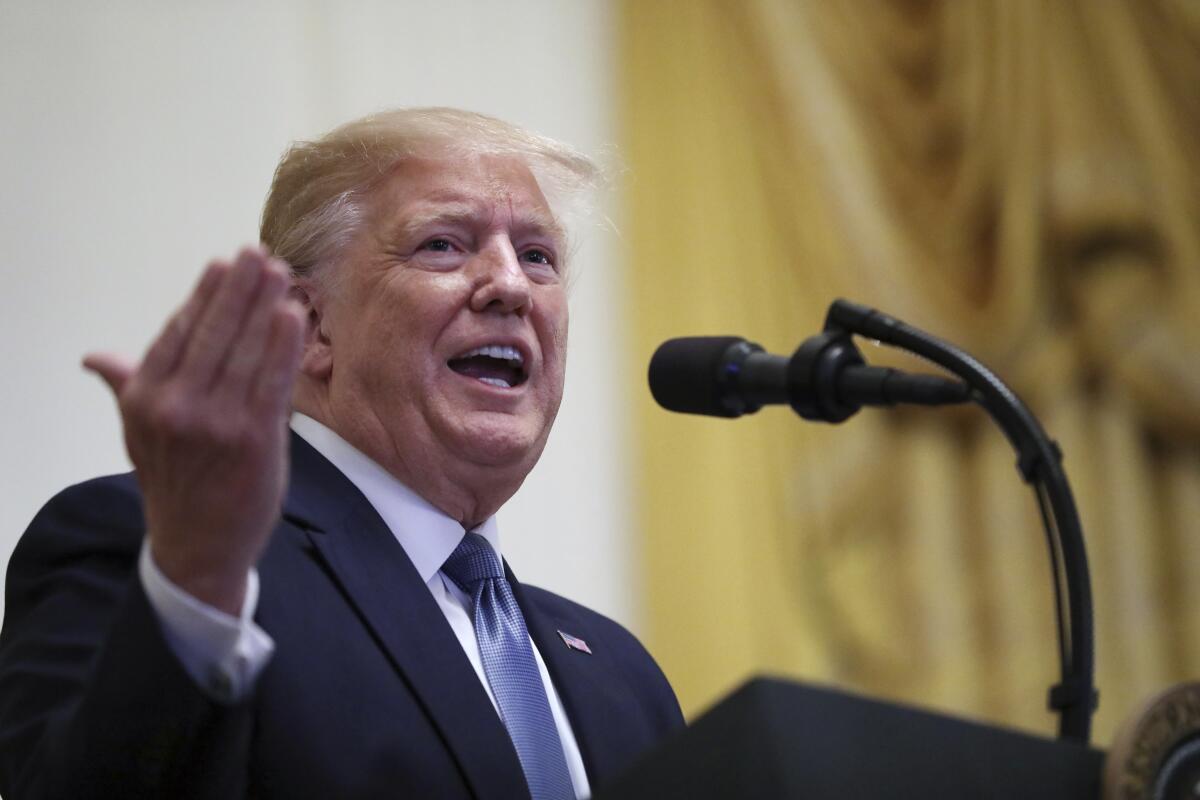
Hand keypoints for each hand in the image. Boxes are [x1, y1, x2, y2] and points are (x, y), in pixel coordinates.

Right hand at [84, 247, 305, 614]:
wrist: (198, 545)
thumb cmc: (176, 481)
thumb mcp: (140, 432)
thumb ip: (128, 385)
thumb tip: (94, 357)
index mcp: (145, 397)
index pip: (178, 332)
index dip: (205, 295)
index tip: (224, 264)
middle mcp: (175, 406)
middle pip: (213, 333)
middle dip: (238, 289)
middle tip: (258, 254)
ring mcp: (215, 422)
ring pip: (245, 351)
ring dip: (264, 307)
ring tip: (279, 274)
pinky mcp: (253, 439)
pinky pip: (271, 382)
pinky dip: (282, 346)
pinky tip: (292, 315)